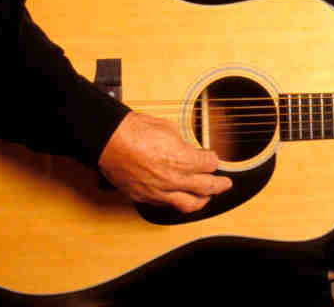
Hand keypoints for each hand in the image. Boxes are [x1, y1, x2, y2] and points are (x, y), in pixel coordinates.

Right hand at [97, 111, 232, 212]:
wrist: (108, 140)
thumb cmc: (134, 130)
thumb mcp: (167, 128)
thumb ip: (181, 142)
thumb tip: (186, 147)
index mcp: (183, 160)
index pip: (210, 165)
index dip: (213, 160)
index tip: (213, 158)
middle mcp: (174, 179)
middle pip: (207, 188)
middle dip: (220, 185)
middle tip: (225, 183)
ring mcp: (160, 192)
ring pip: (189, 204)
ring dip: (202, 200)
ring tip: (207, 197)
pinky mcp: (145, 197)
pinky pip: (167, 205)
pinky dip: (176, 201)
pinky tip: (179, 197)